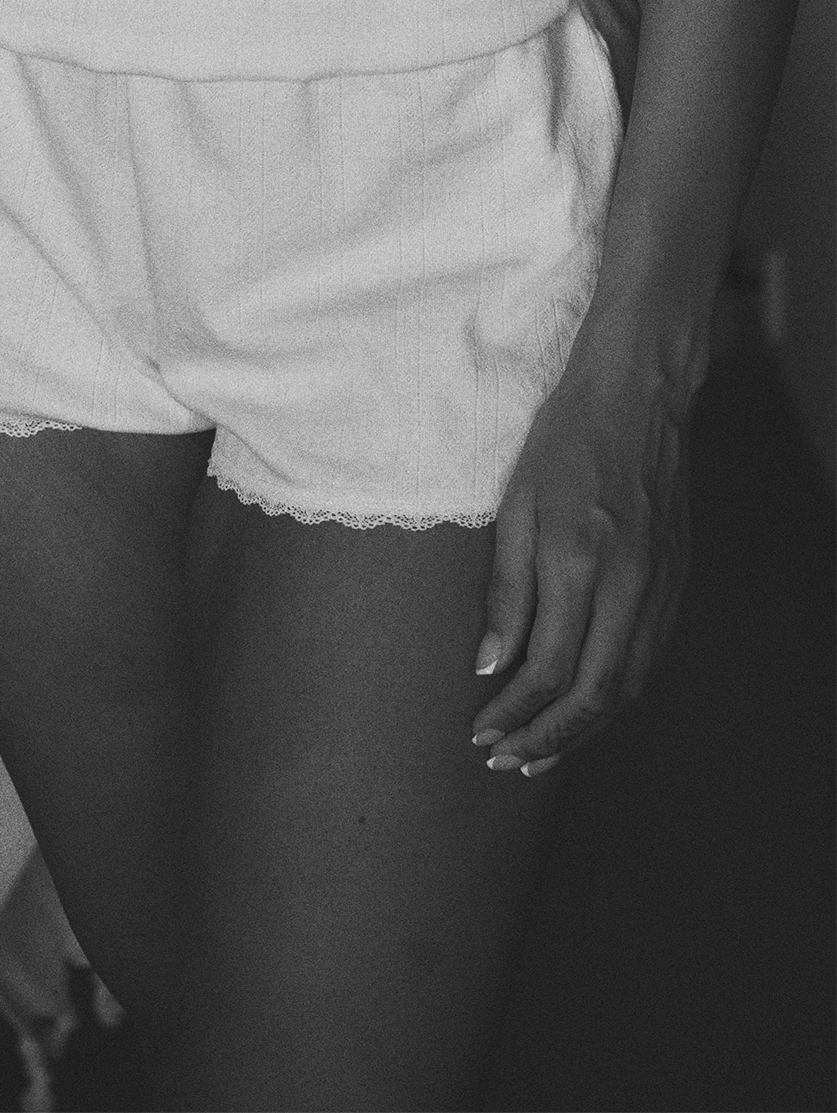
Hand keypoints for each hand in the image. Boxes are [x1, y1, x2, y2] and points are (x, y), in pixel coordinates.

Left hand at [468, 350, 691, 778]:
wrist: (639, 397)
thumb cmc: (564, 440)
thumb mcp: (515, 505)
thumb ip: (505, 590)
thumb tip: (488, 664)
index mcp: (580, 563)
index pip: (549, 669)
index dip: (514, 712)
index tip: (480, 732)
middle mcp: (630, 587)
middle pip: (594, 696)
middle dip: (547, 739)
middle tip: (505, 762)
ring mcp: (663, 589)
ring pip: (628, 688)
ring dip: (583, 731)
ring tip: (539, 752)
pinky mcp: (679, 585)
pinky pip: (648, 661)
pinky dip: (614, 697)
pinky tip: (584, 707)